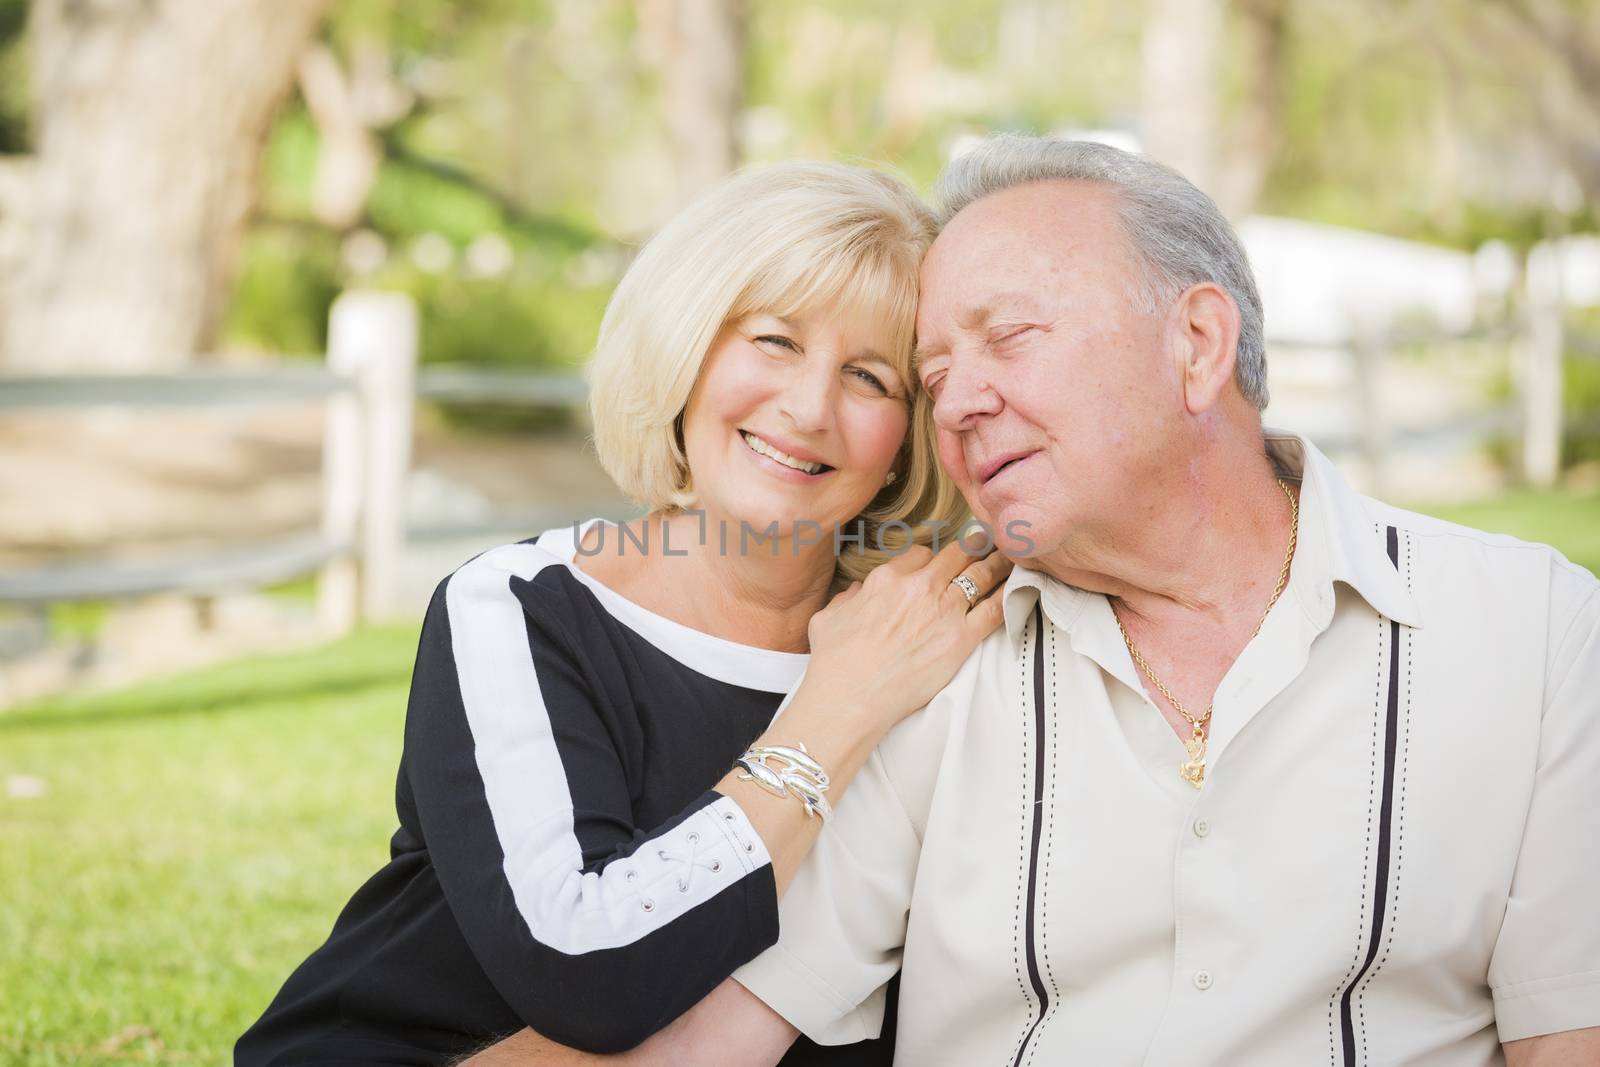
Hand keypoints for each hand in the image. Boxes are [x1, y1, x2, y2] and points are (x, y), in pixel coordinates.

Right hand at [804, 536, 1011, 732]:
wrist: (852, 695)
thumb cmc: (835, 661)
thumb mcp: (828, 617)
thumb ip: (846, 598)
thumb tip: (856, 593)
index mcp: (887, 577)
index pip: (921, 554)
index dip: (934, 557)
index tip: (942, 560)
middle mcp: (919, 586)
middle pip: (957, 555)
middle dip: (975, 546)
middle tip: (989, 541)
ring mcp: (943, 610)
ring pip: (980, 575)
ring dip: (998, 563)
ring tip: (1010, 556)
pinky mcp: (961, 638)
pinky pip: (994, 610)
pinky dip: (1008, 596)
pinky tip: (1019, 588)